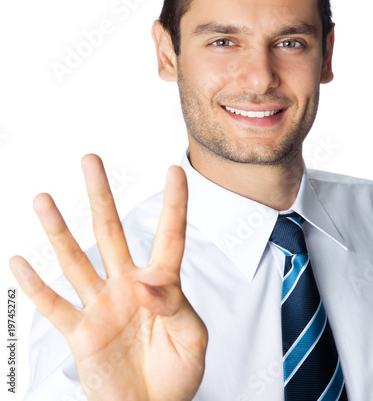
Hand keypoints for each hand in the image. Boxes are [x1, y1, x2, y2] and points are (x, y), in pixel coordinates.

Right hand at [9, 154, 207, 400]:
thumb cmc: (177, 372)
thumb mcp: (192, 338)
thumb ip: (175, 306)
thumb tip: (144, 284)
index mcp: (161, 283)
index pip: (170, 235)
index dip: (174, 204)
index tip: (174, 170)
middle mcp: (126, 285)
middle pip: (111, 231)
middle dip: (101, 195)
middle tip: (90, 160)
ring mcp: (101, 306)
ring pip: (76, 260)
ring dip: (58, 231)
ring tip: (43, 199)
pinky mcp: (81, 333)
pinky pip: (54, 306)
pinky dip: (36, 287)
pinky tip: (20, 262)